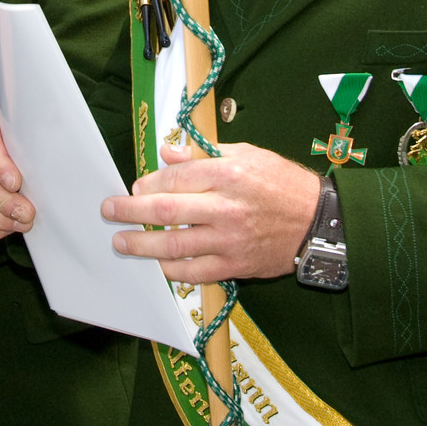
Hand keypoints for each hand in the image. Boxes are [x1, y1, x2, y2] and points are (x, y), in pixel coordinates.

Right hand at [0, 110, 33, 239]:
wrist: (9, 149)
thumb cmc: (22, 141)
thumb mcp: (27, 135)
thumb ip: (32, 145)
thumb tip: (49, 169)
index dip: (0, 166)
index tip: (17, 183)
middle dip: (4, 200)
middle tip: (27, 212)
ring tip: (22, 222)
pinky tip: (9, 227)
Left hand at [102, 141, 321, 283]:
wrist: (318, 222)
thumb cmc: (282, 183)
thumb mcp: (248, 154)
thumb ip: (204, 155)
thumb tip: (168, 153)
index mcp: (228, 174)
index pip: (175, 178)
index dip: (149, 182)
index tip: (135, 186)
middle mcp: (225, 208)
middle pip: (165, 209)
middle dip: (131, 211)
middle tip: (109, 211)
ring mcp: (229, 240)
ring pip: (174, 244)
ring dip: (142, 244)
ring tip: (121, 242)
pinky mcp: (235, 266)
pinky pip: (194, 272)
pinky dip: (171, 270)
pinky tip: (156, 264)